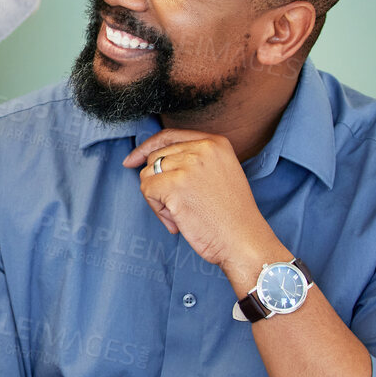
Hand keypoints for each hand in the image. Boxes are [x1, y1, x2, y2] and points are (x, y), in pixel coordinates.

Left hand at [124, 129, 284, 276]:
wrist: (243, 240)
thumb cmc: (230, 216)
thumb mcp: (219, 174)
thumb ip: (192, 160)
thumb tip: (150, 160)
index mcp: (215, 142)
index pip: (169, 136)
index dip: (147, 147)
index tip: (132, 160)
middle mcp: (202, 148)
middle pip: (155, 158)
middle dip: (159, 183)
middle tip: (179, 206)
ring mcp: (188, 165)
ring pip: (148, 175)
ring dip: (158, 198)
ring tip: (182, 213)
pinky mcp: (175, 184)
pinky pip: (147, 190)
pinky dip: (157, 209)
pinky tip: (177, 220)